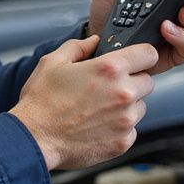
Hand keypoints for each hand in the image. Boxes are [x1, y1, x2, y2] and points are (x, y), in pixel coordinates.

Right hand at [11, 36, 157, 170]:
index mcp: (109, 69)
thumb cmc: (41, 101)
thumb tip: (94, 41)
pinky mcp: (123, 142)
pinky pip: (131, 129)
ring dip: (127, 106)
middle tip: (107, 87)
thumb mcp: (53, 62)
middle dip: (132, 81)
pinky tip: (97, 125)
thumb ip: (78, 47)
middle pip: (147, 82)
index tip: (135, 60)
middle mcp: (123, 93)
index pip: (149, 54)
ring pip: (140, 107)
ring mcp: (125, 120)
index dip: (142, 55)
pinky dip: (119, 127)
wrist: (35, 138)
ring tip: (98, 109)